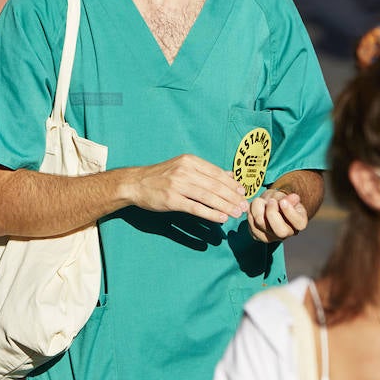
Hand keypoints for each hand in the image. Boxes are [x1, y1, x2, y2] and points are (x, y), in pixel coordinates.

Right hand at [125, 154, 248, 223]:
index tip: (243, 193)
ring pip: (208, 196)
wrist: (136, 183)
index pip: (216, 173)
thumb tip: (230, 175)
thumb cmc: (162, 176)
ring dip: (225, 206)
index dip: (232, 184)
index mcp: (190, 161)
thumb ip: (206, 171)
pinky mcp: (172, 200)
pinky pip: (196, 208)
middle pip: (215, 185)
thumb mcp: (184, 167)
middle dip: (232, 197)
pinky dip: (211, 213)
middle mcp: (185, 170)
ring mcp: (178, 185)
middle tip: (243, 206)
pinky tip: (221, 218)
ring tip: (236, 213)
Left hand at [247, 188, 308, 242]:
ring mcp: (272, 237)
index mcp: (299, 223)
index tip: (283, 201)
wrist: (272, 205)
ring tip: (260, 201)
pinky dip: (250, 213)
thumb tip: (294, 197)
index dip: (290, 212)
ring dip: (258, 208)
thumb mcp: (287, 197)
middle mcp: (287, 233)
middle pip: (281, 231)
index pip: (299, 223)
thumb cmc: (282, 200)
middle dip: (272, 213)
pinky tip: (253, 207)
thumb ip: (289, 199)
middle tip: (271, 201)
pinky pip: (252, 226)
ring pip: (262, 225)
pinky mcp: (259, 236)